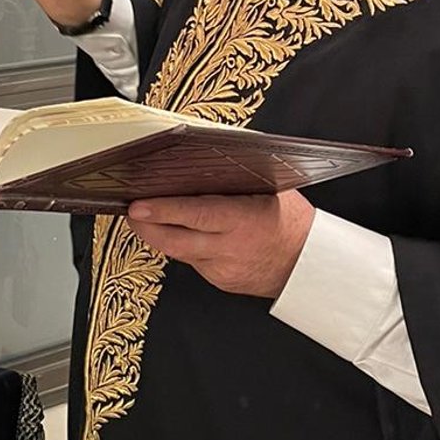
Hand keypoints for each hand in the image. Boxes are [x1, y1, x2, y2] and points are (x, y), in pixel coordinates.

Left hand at [126, 192, 314, 298]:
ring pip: (178, 253)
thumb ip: (237, 178)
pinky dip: (182, 246)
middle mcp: (229, 249)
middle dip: (146, 226)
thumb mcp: (270, 189)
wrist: (309, 264)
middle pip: (174, 241)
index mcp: (242, 221)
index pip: (194, 215)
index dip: (162, 210)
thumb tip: (203, 157)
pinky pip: (192, 262)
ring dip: (159, 235)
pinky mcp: (219, 282)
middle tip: (130, 211)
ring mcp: (222, 269)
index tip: (138, 205)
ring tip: (145, 218)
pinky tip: (178, 233)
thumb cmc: (292, 220)